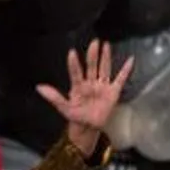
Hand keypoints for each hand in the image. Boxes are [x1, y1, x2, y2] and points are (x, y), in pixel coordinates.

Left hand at [36, 40, 132, 155]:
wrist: (88, 127)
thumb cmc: (75, 116)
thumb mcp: (63, 108)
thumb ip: (53, 97)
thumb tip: (39, 87)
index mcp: (78, 86)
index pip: (76, 73)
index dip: (74, 64)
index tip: (71, 52)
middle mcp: (90, 83)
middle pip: (92, 66)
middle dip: (93, 55)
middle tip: (94, 42)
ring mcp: (102, 86)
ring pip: (104, 69)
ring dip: (105, 57)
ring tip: (105, 45)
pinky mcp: (113, 92)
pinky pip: (120, 79)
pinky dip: (126, 70)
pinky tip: (130, 60)